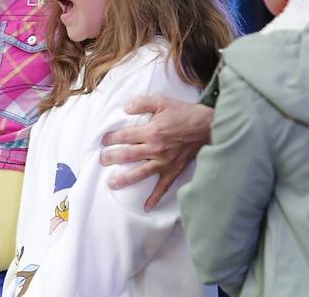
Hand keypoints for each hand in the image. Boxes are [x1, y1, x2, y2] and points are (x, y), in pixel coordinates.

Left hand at [100, 95, 213, 210]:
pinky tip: (146, 207)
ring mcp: (164, 162)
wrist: (207, 126)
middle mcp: (156, 149)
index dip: (111, 138)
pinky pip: (163, 187)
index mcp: (151, 131)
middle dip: (111, 158)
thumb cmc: (184, 113)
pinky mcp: (174, 170)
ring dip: (124, 179)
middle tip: (101, 160)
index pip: (124, 137)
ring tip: (111, 184)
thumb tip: (125, 108)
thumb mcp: (162, 101)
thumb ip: (142, 103)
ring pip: (140, 173)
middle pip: (127, 156)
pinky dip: (155, 198)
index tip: (103, 140)